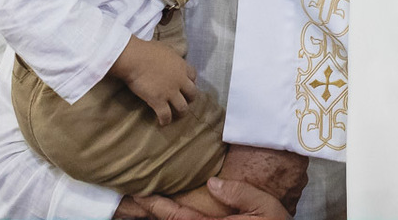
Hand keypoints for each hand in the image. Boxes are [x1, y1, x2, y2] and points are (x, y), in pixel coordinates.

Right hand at [112, 36, 198, 124]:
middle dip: (190, 98)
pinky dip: (165, 121)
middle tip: (184, 101)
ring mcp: (170, 92)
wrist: (135, 58)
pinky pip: (166, 115)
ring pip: (183, 107)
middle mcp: (179, 80)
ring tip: (176, 115)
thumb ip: (170, 56)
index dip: (190, 82)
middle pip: (192, 93)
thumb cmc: (146, 50)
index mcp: (181, 66)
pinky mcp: (159, 101)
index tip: (185, 85)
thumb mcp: (165, 49)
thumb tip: (168, 57)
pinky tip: (162, 123)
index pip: (193, 76)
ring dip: (181, 112)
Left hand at [134, 178, 289, 219]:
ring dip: (163, 215)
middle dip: (152, 211)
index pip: (178, 218)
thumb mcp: (264, 207)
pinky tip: (170, 209)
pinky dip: (175, 217)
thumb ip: (239, 194)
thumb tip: (212, 182)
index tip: (139, 194)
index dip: (156, 205)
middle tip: (133, 196)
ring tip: (146, 200)